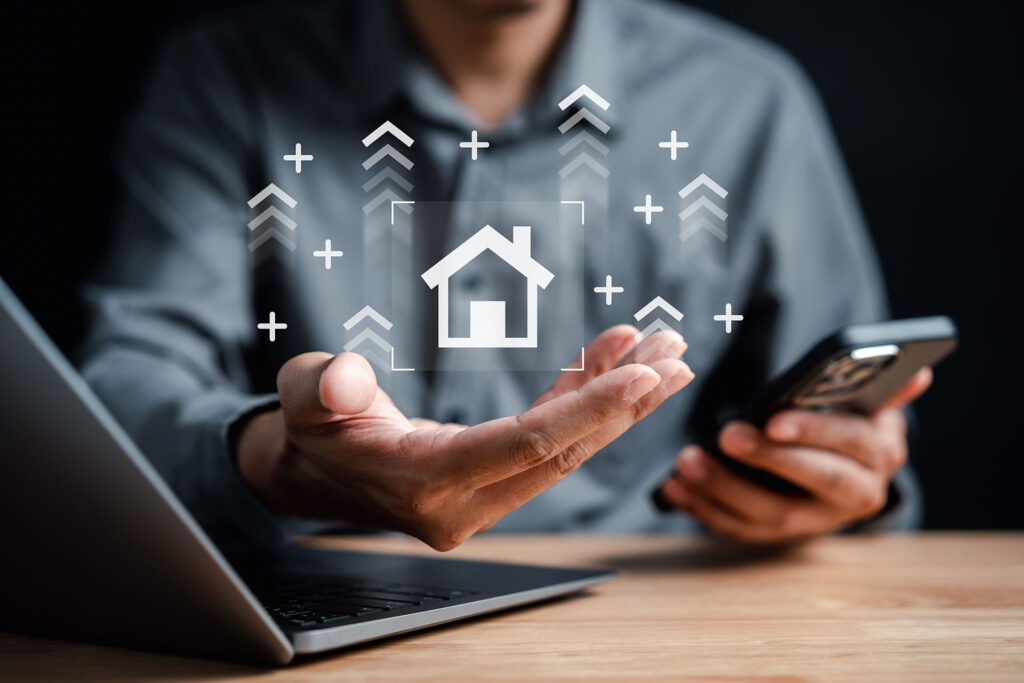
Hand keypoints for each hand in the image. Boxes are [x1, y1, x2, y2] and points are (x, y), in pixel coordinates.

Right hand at [238, 326, 693, 549]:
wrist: (316, 467)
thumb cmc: (312, 424)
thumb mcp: (306, 396)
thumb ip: (323, 388)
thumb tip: (345, 381)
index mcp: (423, 483)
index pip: (525, 446)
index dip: (588, 408)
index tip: (643, 372)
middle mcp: (463, 505)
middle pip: (561, 452)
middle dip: (624, 403)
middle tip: (675, 354)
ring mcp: (481, 500)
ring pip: (564, 450)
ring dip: (615, 403)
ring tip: (664, 356)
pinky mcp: (491, 482)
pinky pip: (547, 441)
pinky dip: (580, 400)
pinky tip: (608, 363)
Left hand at [659, 368, 932, 543]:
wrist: (848, 468)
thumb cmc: (850, 419)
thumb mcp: (870, 401)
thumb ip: (884, 386)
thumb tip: (918, 371)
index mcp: (880, 453)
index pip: (850, 443)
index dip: (813, 431)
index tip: (774, 418)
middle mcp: (855, 494)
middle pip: (811, 482)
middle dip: (767, 460)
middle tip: (725, 435)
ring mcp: (816, 521)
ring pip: (770, 515)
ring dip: (723, 490)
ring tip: (684, 463)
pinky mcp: (781, 536)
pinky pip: (740, 529)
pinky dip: (704, 510)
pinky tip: (673, 489)